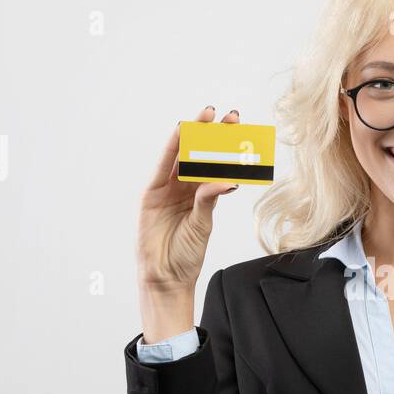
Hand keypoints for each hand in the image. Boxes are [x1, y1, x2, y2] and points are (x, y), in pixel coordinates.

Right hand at [137, 105, 242, 290]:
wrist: (166, 277)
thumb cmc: (186, 255)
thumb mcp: (203, 224)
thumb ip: (209, 199)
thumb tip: (228, 180)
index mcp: (198, 195)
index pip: (214, 165)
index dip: (226, 146)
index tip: (242, 129)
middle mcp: (182, 189)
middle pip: (198, 155)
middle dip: (213, 134)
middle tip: (229, 115)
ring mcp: (166, 190)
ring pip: (181, 156)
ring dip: (194, 135)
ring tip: (208, 116)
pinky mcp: (151, 195)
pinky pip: (164, 168)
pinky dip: (173, 150)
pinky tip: (183, 134)